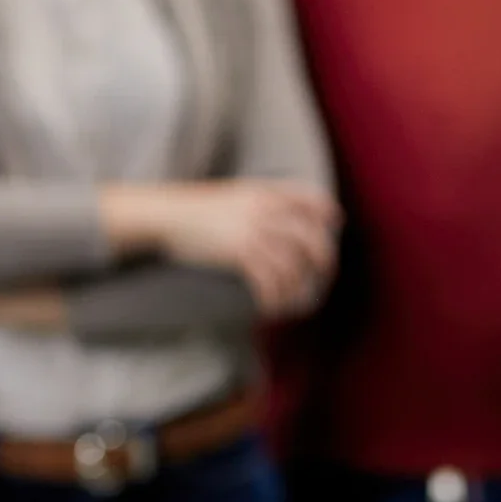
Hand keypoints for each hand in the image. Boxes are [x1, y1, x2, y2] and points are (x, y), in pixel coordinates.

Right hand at [105, 180, 339, 320]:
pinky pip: (270, 281)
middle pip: (312, 239)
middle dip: (324, 262)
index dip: (327, 213)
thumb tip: (280, 219)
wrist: (165, 215)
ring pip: (294, 267)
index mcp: (264, 192)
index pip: (310, 199)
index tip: (335, 225)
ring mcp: (254, 232)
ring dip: (297, 290)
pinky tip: (270, 309)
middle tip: (322, 278)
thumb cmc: (193, 207)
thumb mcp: (231, 194)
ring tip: (292, 302)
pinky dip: (275, 300)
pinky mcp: (240, 253)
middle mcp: (265, 211)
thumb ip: (259, 201)